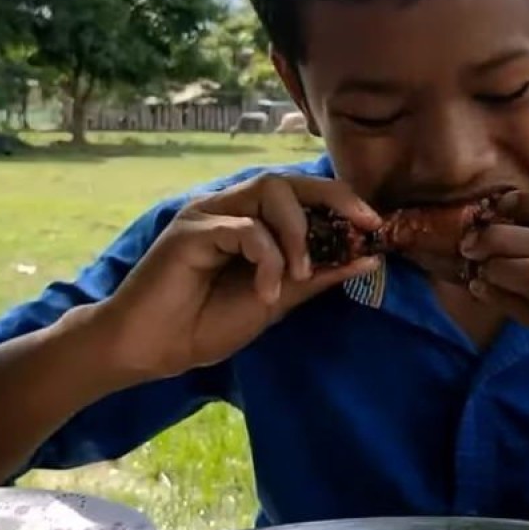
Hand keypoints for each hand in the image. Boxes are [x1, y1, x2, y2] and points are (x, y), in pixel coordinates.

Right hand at [95, 173, 382, 380]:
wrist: (152, 349)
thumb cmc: (205, 323)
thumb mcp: (277, 299)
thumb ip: (318, 276)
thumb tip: (369, 257)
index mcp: (251, 221)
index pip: (303, 194)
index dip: (343, 202)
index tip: (376, 227)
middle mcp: (230, 208)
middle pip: (289, 180)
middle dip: (335, 198)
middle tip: (364, 225)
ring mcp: (209, 215)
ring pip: (269, 192)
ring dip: (298, 232)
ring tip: (301, 275)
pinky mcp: (191, 230)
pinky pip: (244, 228)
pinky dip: (266, 258)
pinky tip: (266, 292)